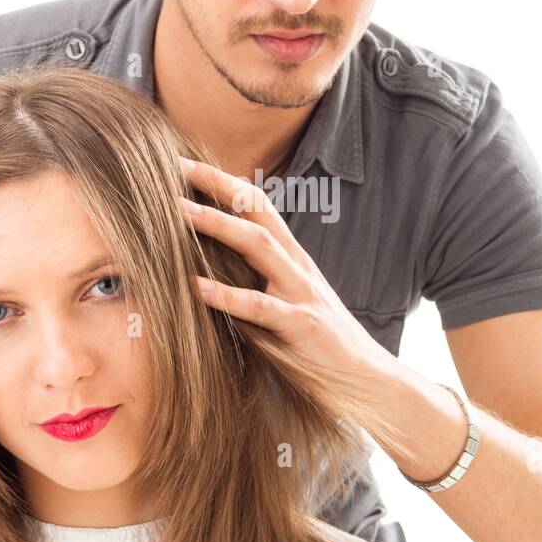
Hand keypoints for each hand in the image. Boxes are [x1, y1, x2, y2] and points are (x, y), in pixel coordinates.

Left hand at [176, 155, 388, 383]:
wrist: (367, 378)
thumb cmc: (320, 344)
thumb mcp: (291, 301)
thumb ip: (261, 280)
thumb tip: (211, 267)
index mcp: (293, 259)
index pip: (258, 206)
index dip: (224, 181)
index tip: (185, 164)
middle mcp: (298, 267)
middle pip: (257, 212)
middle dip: (217, 186)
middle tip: (175, 167)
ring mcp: (301, 293)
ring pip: (258, 246)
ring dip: (216, 224)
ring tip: (178, 212)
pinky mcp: (301, 326)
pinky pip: (260, 306)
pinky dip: (225, 295)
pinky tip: (195, 287)